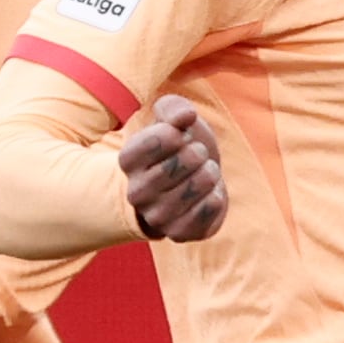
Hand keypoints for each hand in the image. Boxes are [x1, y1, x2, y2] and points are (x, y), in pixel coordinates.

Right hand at [121, 95, 226, 241]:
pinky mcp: (178, 233)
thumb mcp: (174, 119)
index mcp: (127, 159)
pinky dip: (216, 197)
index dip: (180, 132)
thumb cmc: (181, 146)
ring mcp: (156, 216)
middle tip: (197, 156)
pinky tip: (209, 194)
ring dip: (210, 174)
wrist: (191, 184)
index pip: (163, 137)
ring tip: (205, 173)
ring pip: (198, 185)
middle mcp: (135, 192)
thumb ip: (175, 109)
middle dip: (199, 153)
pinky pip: (208, 209)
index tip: (180, 136)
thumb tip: (185, 117)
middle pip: (184, 161)